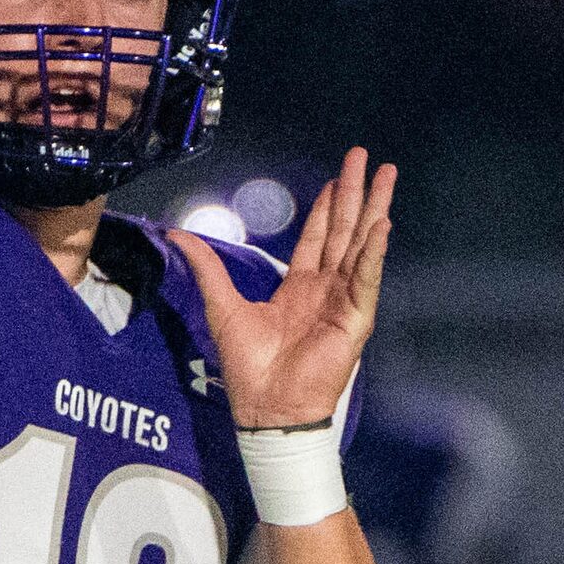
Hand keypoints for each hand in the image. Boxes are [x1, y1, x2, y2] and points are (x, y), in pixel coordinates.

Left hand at [167, 149, 394, 430]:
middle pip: (345, 230)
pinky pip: (366, 280)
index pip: (319, 237)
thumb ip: (206, 267)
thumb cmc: (248, 367)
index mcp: (300, 287)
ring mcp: (344, 302)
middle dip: (356, 192)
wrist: (266, 407)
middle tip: (366, 157)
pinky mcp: (355, 320)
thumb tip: (176, 234)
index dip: (328, 206)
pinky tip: (381, 225)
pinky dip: (374, 253)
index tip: (336, 178)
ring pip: (362, 245)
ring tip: (386, 176)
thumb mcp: (222, 305)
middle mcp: (326, 290)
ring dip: (374, 209)